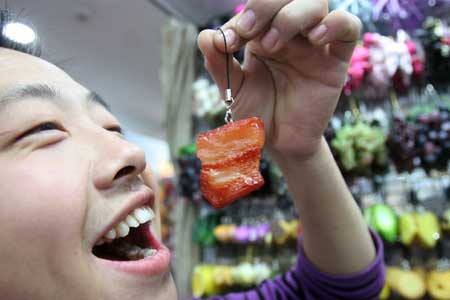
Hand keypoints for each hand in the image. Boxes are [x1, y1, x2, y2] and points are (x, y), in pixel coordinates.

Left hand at [197, 0, 360, 160]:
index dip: (241, 18)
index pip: (257, 8)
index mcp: (263, 34)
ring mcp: (314, 45)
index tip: (226, 42)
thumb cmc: (257, 113)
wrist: (279, 142)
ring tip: (270, 44)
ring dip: (291, 16)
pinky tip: (314, 38)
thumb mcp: (233, 89)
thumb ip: (219, 63)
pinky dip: (334, 24)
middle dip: (265, 5)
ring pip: (316, 4)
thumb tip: (205, 35)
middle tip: (247, 30)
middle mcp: (290, 34)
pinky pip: (348, 28)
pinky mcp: (335, 61)